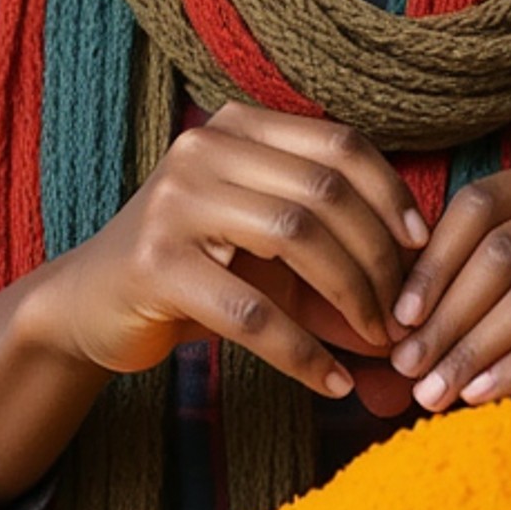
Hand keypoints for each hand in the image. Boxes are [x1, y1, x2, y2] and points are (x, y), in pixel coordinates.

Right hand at [33, 102, 427, 399]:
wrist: (90, 304)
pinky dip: (302, 352)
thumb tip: (416, 299)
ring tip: (374, 342)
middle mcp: (204, 148)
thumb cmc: (198, 272)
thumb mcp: (268, 253)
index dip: (391, 195)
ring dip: (350, 296)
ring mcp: (174, 201)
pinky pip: (251, 311)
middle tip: (399, 315)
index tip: (420, 250)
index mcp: (238, 127)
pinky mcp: (155, 264)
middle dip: (377, 258)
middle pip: (326, 190)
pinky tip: (330, 382)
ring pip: (296, 237)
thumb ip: (335, 260)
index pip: (339, 145)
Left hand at [386, 156, 510, 448]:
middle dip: (445, 316)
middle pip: (502, 250)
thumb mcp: (506, 313)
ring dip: (473, 348)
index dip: (428, 266)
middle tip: (408, 370)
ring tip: (433, 394)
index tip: (391, 324)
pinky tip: (481, 398)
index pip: (477, 207)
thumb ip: (452, 307)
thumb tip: (374, 336)